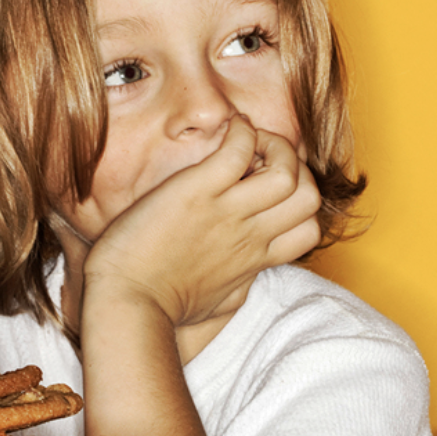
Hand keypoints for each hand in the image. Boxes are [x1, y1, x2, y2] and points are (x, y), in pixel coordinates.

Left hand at [82, 113, 321, 329]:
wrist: (126, 303)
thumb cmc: (162, 308)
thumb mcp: (218, 301)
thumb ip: (240, 282)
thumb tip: (250, 274)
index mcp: (254, 260)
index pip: (309, 230)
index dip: (299, 202)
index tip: (270, 190)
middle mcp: (249, 235)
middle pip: (309, 198)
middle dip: (297, 169)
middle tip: (264, 159)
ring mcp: (227, 211)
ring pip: (287, 173)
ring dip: (276, 146)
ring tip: (251, 140)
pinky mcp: (198, 190)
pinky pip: (238, 149)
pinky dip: (242, 130)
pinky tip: (231, 127)